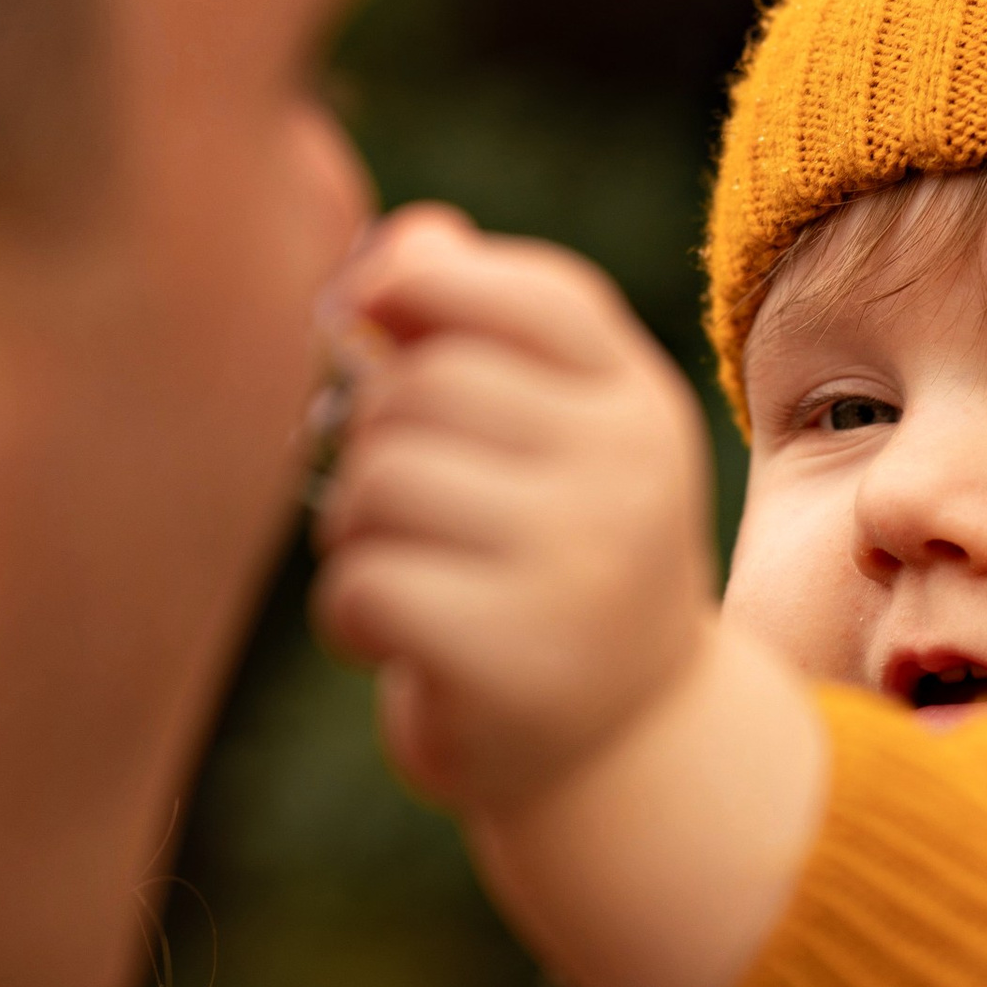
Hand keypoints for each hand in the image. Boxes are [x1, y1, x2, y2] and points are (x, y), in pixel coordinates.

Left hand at [308, 207, 828, 986]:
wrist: (623, 748)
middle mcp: (629, 476)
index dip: (420, 289)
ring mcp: (580, 569)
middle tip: (394, 506)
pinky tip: (389, 640)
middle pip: (424, 386)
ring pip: (383, 481)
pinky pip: (365, 584)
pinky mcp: (515, 660)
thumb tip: (400, 238)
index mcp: (638, 403)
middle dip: (374, 440)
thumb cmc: (556, 562)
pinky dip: (348, 614)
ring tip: (394, 570)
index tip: (369, 321)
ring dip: (352, 530)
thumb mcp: (547, 435)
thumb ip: (477, 324)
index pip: (523, 293)